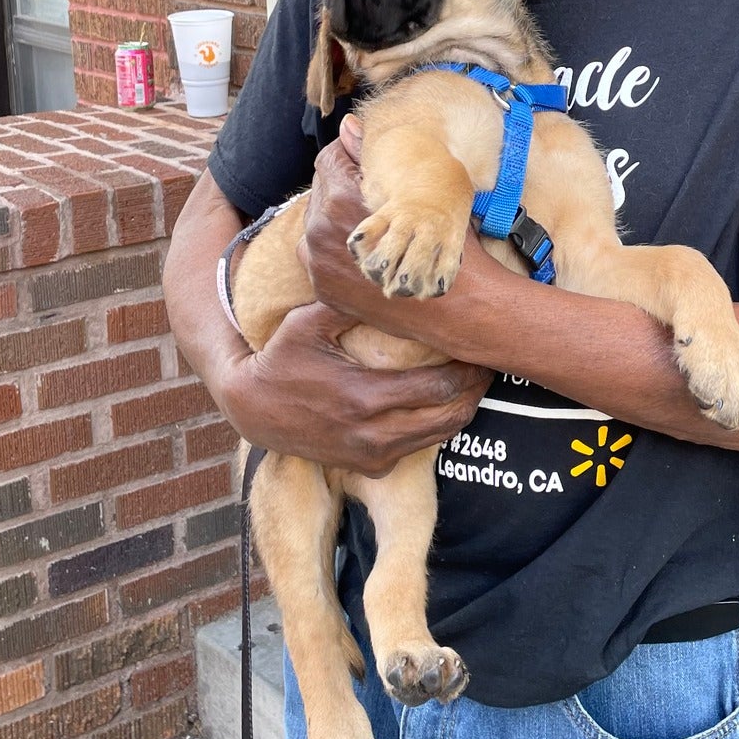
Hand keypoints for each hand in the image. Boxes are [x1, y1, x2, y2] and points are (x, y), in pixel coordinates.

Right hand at [217, 299, 488, 473]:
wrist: (252, 410)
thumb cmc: (281, 359)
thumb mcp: (308, 323)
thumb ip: (349, 301)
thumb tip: (386, 271)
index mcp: (364, 397)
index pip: (440, 387)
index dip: (469, 369)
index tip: (480, 349)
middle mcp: (373, 434)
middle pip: (450, 417)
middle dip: (475, 391)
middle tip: (486, 365)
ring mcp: (371, 456)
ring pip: (439, 437)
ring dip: (459, 410)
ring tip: (470, 381)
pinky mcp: (368, 468)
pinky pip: (417, 449)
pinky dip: (434, 428)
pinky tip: (437, 403)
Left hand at [299, 120, 504, 346]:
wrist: (452, 303)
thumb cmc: (439, 237)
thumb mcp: (409, 189)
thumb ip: (368, 155)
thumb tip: (347, 124)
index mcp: (342, 198)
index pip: (326, 161)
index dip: (345, 159)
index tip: (361, 166)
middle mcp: (322, 229)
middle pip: (319, 193)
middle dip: (340, 190)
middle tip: (366, 196)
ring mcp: (319, 262)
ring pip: (315, 226)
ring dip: (335, 220)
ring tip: (363, 222)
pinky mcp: (323, 288)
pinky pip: (317, 258)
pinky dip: (334, 252)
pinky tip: (362, 250)